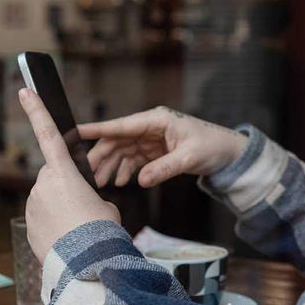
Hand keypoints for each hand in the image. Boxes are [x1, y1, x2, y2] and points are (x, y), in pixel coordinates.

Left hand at [19, 88, 120, 261]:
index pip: (49, 134)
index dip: (37, 111)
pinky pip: (42, 217)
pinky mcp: (29, 224)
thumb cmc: (101, 231)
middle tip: (84, 206)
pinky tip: (68, 236)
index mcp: (64, 173)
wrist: (87, 263)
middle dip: (65, 185)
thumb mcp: (105, 205)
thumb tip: (77, 202)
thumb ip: (88, 194)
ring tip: (78, 226)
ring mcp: (33, 205)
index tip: (25, 92)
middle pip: (53, 175)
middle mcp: (43, 185)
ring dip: (60, 206)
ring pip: (47, 198)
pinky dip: (53, 224)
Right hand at [78, 106, 247, 187]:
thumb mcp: (189, 157)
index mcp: (156, 120)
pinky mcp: (154, 151)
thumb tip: (141, 180)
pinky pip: (133, 160)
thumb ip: (164, 168)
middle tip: (86, 174)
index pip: (122, 125)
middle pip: (117, 140)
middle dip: (100, 156)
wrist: (228, 153)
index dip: (98, 129)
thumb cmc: (212, 146)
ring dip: (110, 166)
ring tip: (100, 183)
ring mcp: (151, 139)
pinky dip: (124, 171)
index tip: (76, 132)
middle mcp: (150, 127)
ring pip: (122, 151)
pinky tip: (119, 182)